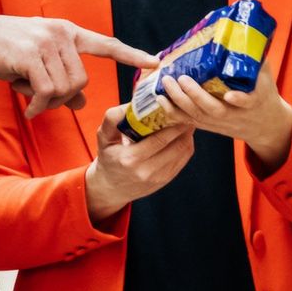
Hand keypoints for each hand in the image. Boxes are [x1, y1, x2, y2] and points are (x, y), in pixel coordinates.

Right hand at [0, 12, 156, 118]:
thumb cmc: (4, 51)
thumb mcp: (36, 64)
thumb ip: (61, 80)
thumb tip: (81, 101)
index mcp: (68, 32)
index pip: (106, 44)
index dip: (131, 55)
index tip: (155, 63)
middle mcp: (62, 33)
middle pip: (82, 80)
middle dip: (64, 97)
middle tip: (42, 101)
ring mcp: (47, 42)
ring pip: (65, 87)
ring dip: (48, 101)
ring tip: (30, 98)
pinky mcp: (31, 54)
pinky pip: (47, 91)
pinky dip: (38, 105)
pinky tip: (28, 108)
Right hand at [84, 106, 195, 223]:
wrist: (111, 188)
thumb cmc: (108, 157)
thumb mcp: (103, 137)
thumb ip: (113, 119)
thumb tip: (132, 103)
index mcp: (130, 159)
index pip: (159, 139)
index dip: (173, 124)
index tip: (178, 109)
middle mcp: (146, 171)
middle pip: (176, 146)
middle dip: (185, 127)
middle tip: (187, 112)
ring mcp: (158, 178)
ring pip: (183, 152)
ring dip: (188, 135)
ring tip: (186, 121)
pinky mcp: (165, 180)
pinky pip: (183, 159)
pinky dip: (186, 145)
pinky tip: (183, 135)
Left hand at [159, 61, 291, 173]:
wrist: (265, 125)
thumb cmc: (264, 95)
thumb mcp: (266, 78)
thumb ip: (256, 59)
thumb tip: (246, 33)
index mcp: (254, 102)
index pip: (248, 102)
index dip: (239, 99)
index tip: (230, 94)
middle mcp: (234, 114)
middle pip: (213, 110)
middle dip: (195, 95)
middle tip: (181, 78)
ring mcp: (219, 122)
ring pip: (197, 116)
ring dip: (179, 101)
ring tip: (166, 84)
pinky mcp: (208, 125)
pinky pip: (188, 121)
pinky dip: (173, 112)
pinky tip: (160, 99)